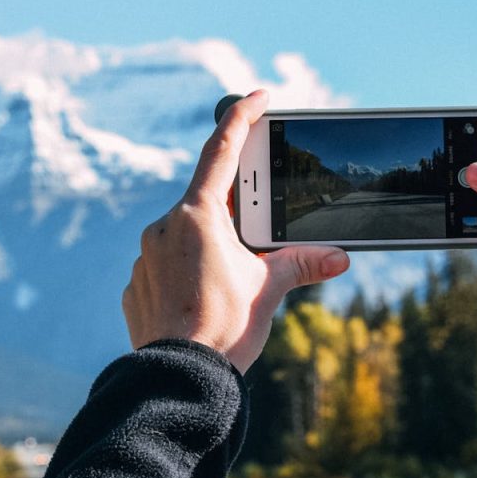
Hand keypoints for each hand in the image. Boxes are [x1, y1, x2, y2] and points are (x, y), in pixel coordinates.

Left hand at [122, 90, 350, 372]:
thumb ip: (302, 263)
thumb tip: (339, 257)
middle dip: (237, 207)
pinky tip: (206, 296)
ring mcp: (145, 256)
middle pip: (207, 199)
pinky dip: (189, 270)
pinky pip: (166, 264)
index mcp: (197, 215)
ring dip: (213, 243)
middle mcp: (165, 227)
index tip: (258, 98)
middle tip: (262, 221)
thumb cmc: (225, 329)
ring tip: (235, 276)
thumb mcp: (269, 288)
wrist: (179, 379)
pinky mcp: (136, 285)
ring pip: (185, 234)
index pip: (222, 151)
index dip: (242, 118)